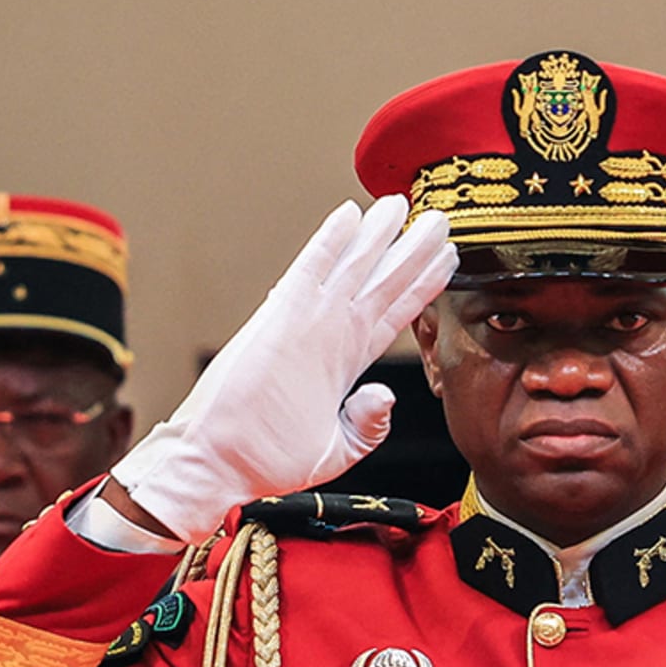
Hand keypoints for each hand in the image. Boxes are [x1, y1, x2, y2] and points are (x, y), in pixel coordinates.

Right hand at [110, 197, 455, 541]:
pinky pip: (310, 273)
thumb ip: (366, 425)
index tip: (446, 260)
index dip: (420, 287)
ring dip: (380, 237)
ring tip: (404, 203)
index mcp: (344, 365)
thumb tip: (385, 395)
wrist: (219, 463)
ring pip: (354, 271)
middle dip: (411, 251)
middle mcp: (330, 337)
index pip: (392, 315)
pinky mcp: (280, 320)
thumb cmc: (264, 461)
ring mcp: (307, 326)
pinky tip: (349, 216)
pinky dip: (329, 244)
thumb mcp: (336, 450)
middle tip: (439, 218)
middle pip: (381, 284)